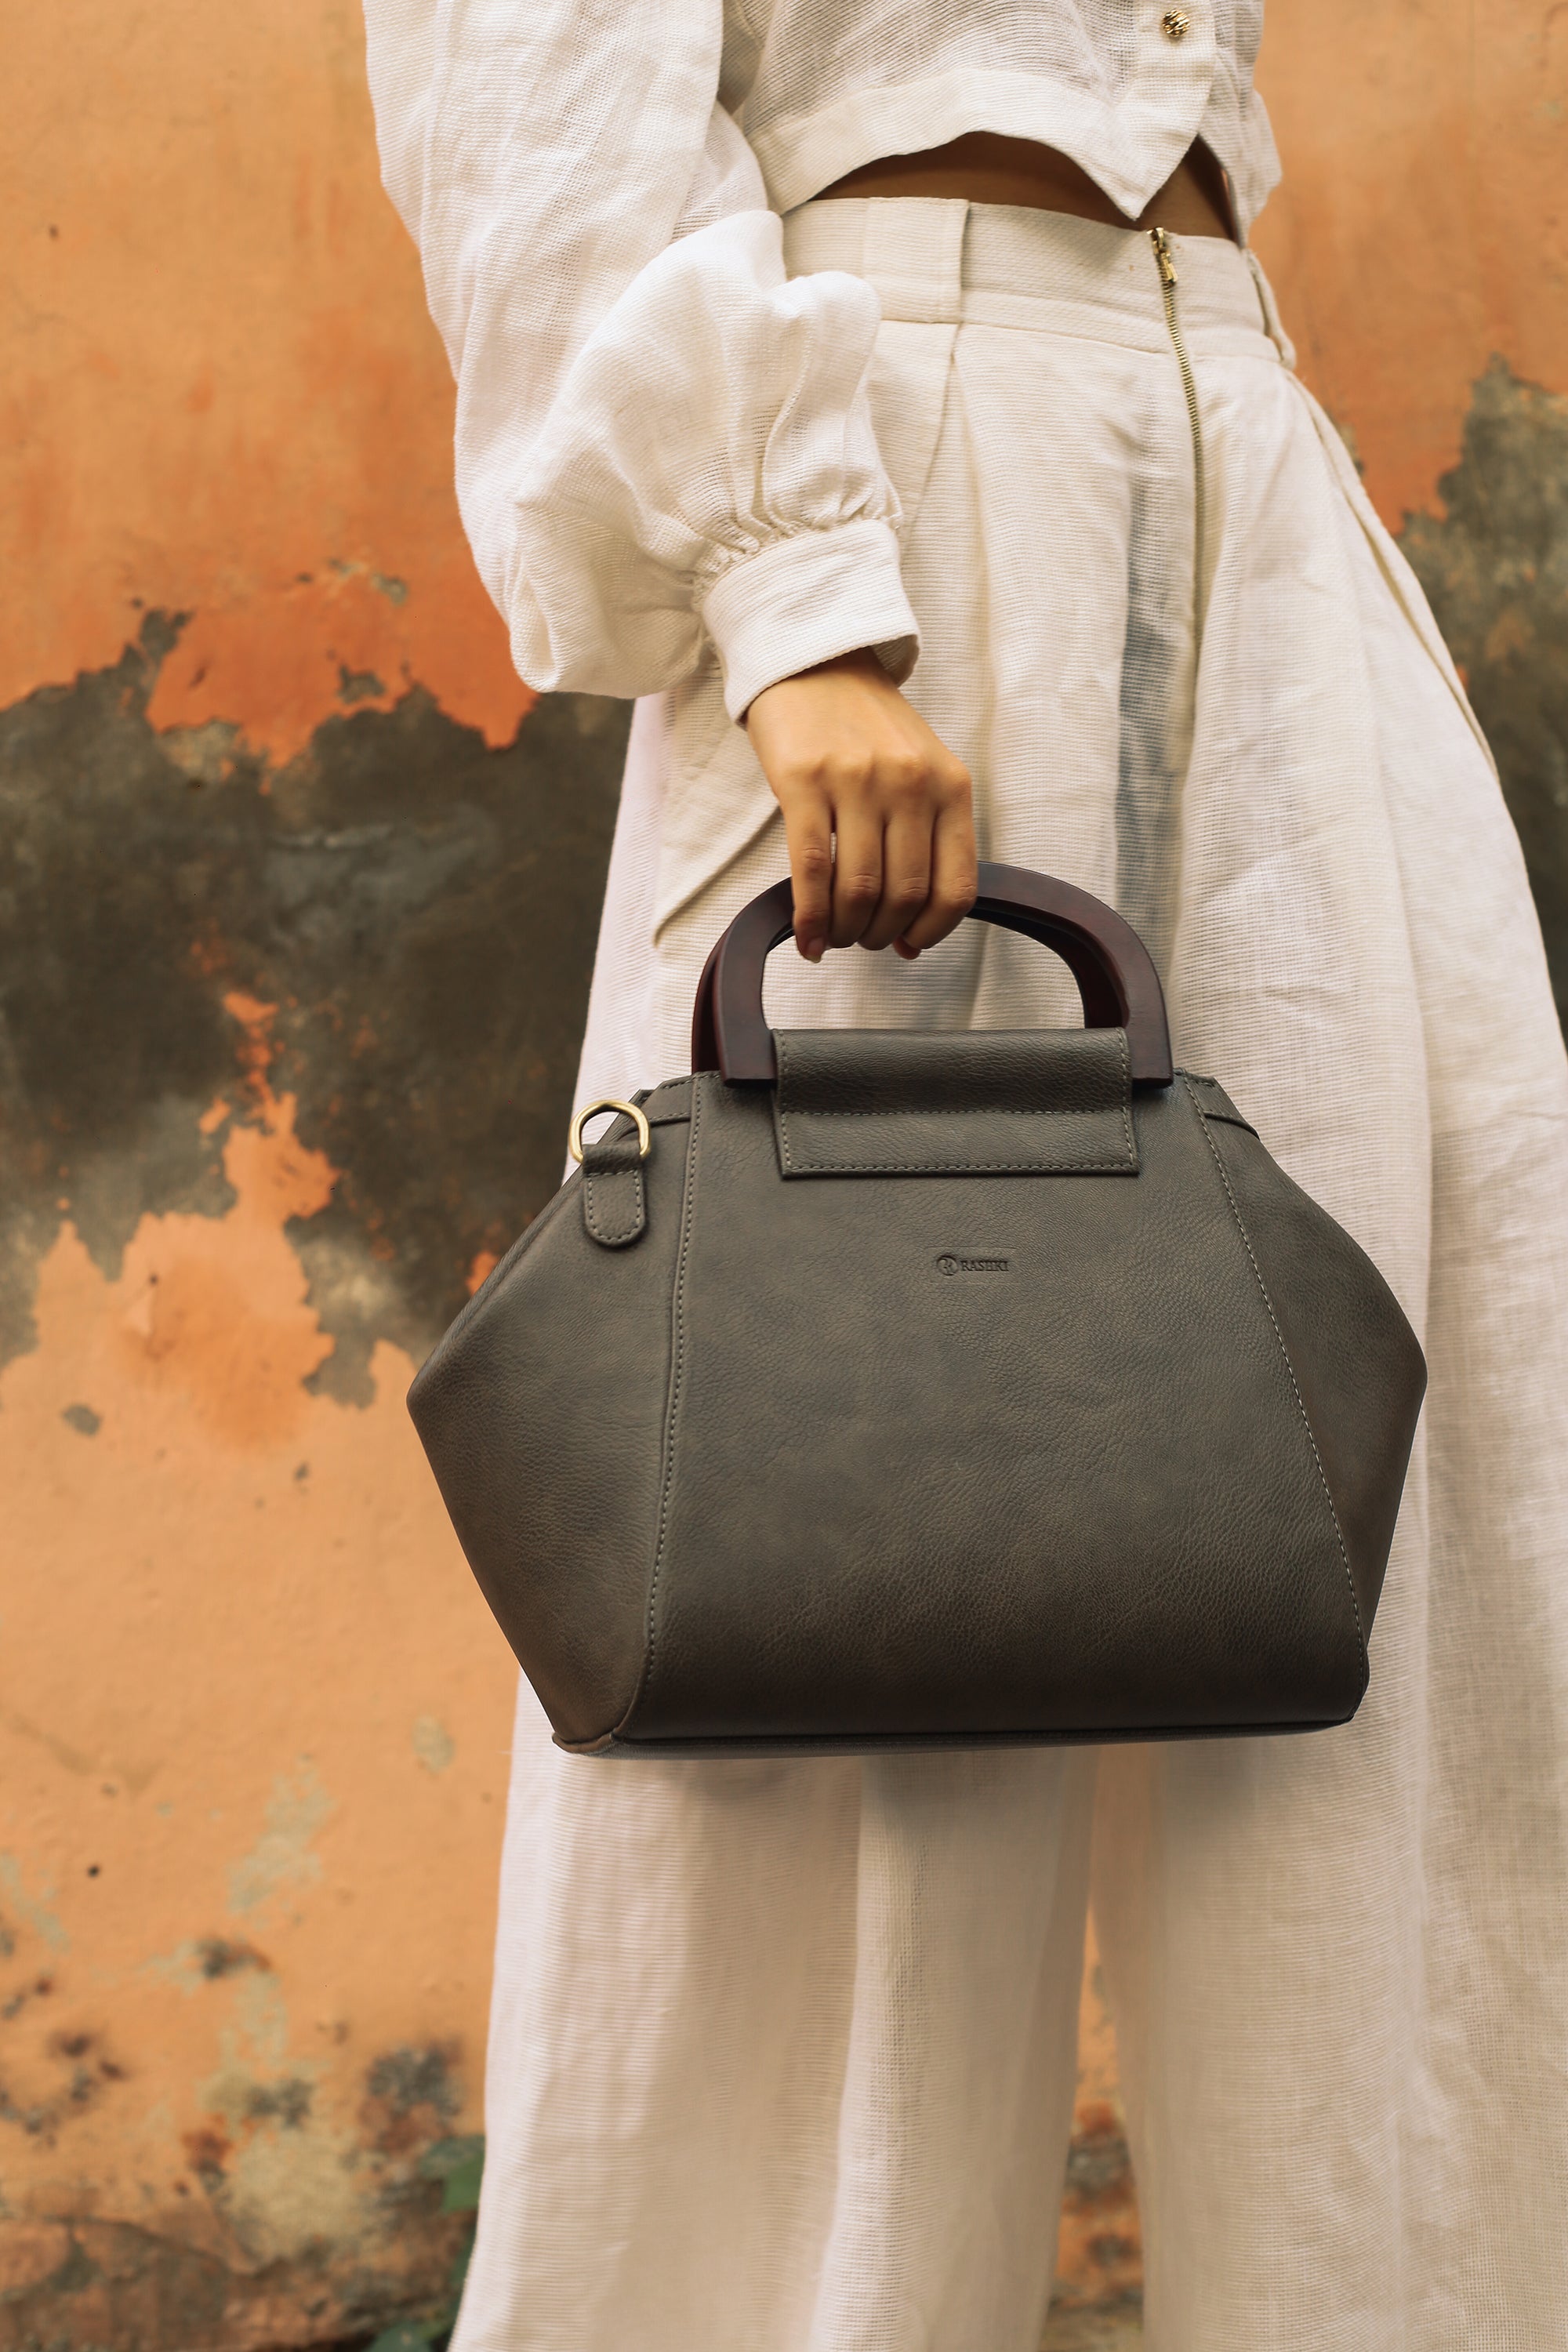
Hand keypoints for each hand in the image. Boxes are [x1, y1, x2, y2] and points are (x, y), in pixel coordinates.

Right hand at [744, 650, 976, 961]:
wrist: (814, 660)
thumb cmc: (866, 727)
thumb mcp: (920, 771)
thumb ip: (926, 839)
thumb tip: (915, 932)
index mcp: (951, 786)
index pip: (956, 887)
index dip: (932, 932)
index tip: (909, 946)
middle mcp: (912, 784)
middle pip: (903, 895)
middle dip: (881, 935)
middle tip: (862, 941)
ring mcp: (858, 781)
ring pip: (859, 889)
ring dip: (845, 930)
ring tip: (835, 936)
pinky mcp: (805, 781)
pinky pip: (812, 870)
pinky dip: (810, 916)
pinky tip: (806, 936)